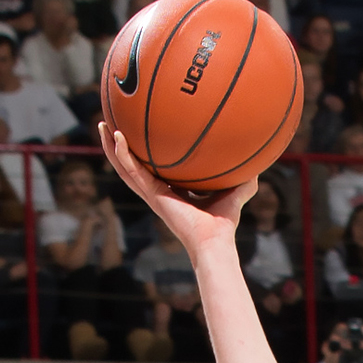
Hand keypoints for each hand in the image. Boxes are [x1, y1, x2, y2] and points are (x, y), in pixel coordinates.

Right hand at [102, 124, 250, 255]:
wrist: (214, 239)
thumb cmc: (225, 222)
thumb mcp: (237, 190)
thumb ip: (245, 176)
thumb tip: (260, 158)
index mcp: (171, 189)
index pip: (154, 167)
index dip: (144, 151)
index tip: (140, 132)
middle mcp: (157, 190)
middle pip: (132, 164)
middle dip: (119, 145)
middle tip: (111, 123)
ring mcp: (151, 193)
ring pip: (123, 167)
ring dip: (110, 147)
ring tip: (102, 125)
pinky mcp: (151, 194)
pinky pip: (131, 171)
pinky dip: (121, 154)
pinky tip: (117, 136)